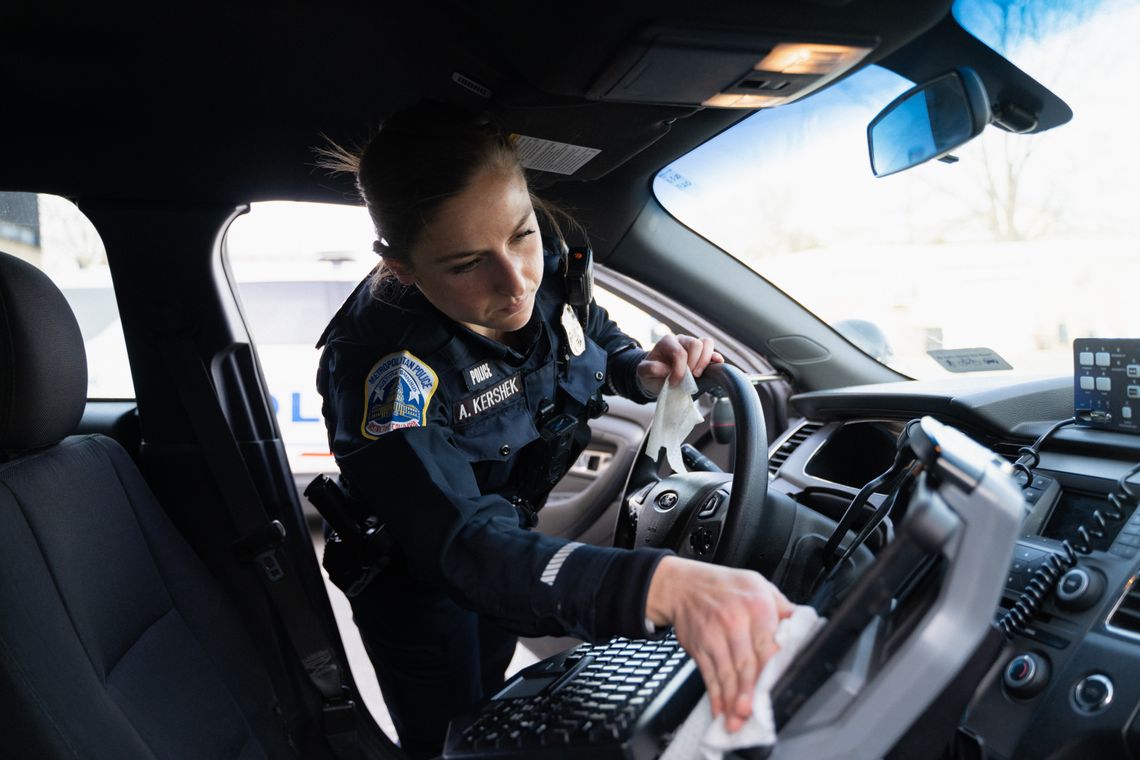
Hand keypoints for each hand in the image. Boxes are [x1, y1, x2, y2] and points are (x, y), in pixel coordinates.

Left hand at [636, 334, 723, 395]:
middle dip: (693, 364)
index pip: (679, 353)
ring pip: (707, 343)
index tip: (674, 383)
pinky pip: (713, 351)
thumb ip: (650, 369)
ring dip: (704, 361)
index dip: (679, 370)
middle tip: (687, 378)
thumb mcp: (643, 372)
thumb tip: (665, 370)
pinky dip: (716, 359)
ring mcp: (693, 345)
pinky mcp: (702, 354)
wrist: (657, 377)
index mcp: (667, 342)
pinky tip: (714, 367)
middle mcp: (681, 340)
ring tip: (697, 375)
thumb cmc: (651, 373)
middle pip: (695, 344)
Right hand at [645, 556, 792, 731]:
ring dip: (731, 699)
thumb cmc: (724, 586)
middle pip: (745, 663)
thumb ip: (782, 606)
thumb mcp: (758, 584)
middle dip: (748, 691)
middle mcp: (734, 621)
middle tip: (751, 712)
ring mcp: (713, 636)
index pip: (767, 644)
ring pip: (725, 673)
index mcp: (756, 606)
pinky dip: (714, 695)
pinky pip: (708, 675)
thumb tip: (804, 624)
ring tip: (736, 720)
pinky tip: (719, 710)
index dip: (771, 669)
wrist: (682, 584)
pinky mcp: (699, 648)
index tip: (776, 688)